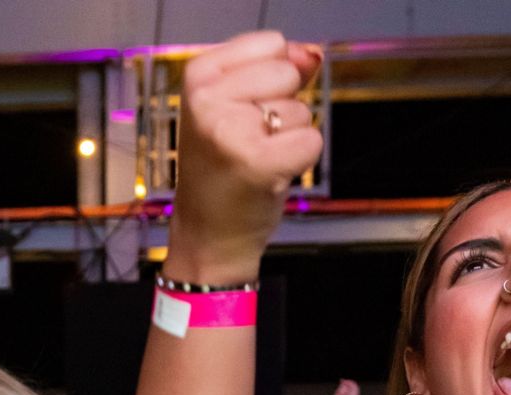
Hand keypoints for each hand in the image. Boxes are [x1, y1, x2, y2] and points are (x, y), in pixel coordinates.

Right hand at [165, 32, 324, 283]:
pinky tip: (271, 174)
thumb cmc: (222, 171)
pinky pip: (312, 140)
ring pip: (301, 110)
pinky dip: (301, 160)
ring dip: (288, 137)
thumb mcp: (237, 107)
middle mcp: (208, 99)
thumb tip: (312, 54)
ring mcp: (230, 130)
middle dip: (282, 107)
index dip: (272, 79)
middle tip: (251, 140)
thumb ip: (275, 70)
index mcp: (198, 75)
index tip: (244, 111)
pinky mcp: (258, 161)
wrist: (206, 233)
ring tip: (256, 159)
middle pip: (287, 73)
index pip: (271, 44)